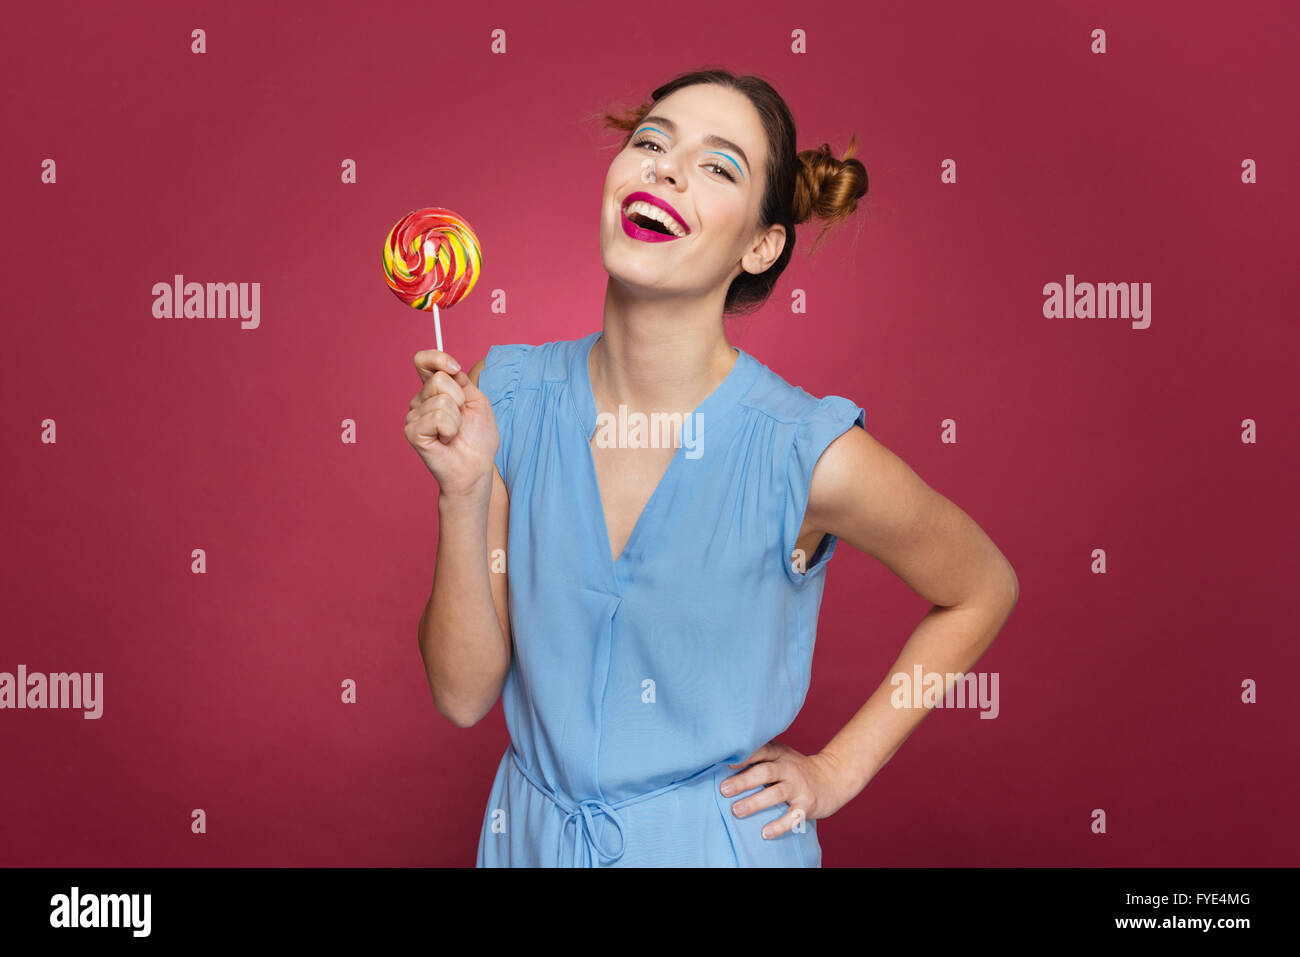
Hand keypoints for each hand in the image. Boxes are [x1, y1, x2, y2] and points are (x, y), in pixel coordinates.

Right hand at [404, 349, 498, 498]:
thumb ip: (461, 381)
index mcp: (435, 390)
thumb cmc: (477, 438)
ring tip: (453, 434)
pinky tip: (445, 440)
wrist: (476, 467)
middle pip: (439, 380)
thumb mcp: (477, 401)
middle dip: (460, 399)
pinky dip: (449, 429)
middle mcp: (420, 401)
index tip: (455, 369)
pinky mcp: (412, 432)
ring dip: (457, 419)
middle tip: (461, 420)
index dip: (437, 358)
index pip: (423, 362)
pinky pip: (436, 417)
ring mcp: (414, 416)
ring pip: (441, 400)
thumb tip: (449, 368)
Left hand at [719, 740, 855, 839]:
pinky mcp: (807, 804)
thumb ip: (758, 756)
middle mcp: (788, 768)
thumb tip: (722, 762)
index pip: (759, 751)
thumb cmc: (795, 768)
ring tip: (736, 811)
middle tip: (724, 789)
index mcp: (779, 754)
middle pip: (765, 772)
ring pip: (776, 794)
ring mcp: (799, 786)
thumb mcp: (780, 755)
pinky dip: (779, 825)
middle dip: (744, 781)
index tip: (724, 762)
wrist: (832, 778)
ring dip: (755, 802)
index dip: (743, 756)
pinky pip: (793, 817)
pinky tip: (765, 833)